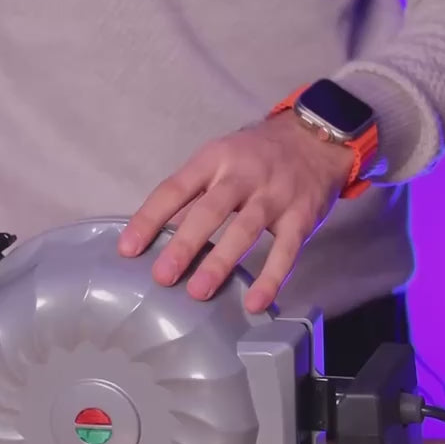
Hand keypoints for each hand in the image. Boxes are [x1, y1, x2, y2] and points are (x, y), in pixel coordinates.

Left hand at [119, 112, 353, 312]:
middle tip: (162, 276)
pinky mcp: (302, 217)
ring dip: (221, 262)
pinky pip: (286, 251)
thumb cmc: (256, 156)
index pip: (175, 188)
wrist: (316, 140)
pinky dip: (271, 278)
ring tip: (198, 292)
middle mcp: (243, 175)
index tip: (128, 249)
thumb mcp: (221, 160)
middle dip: (184, 244)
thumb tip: (155, 235)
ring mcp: (274, 195)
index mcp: (214, 159)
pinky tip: (255, 303)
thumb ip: (192, 195)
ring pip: (244, 230)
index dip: (150, 218)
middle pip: (209, 210)